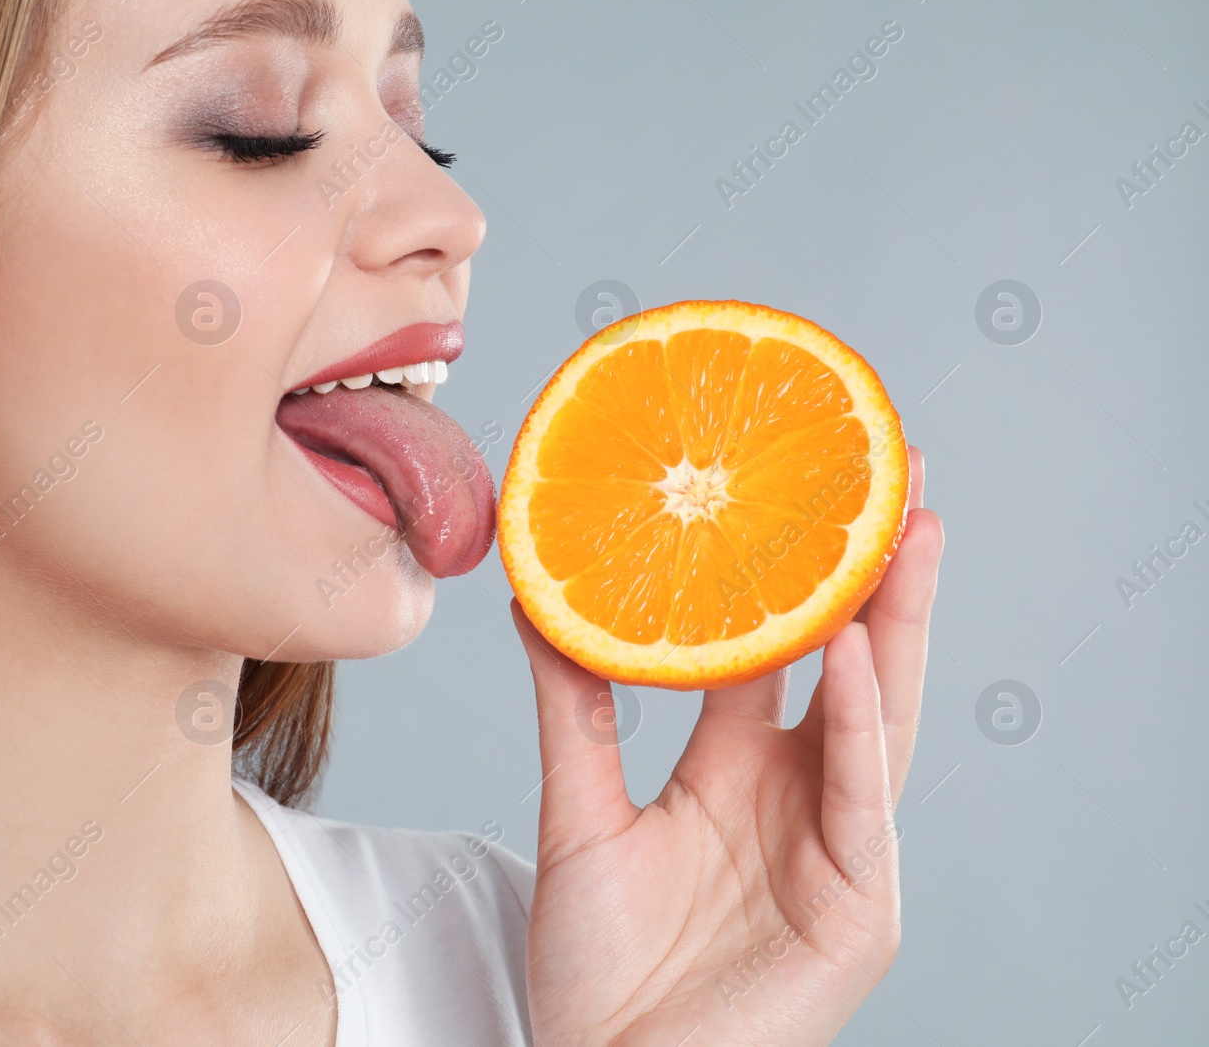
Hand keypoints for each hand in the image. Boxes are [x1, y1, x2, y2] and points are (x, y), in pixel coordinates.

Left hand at [512, 446, 943, 1046]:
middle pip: (849, 661)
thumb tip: (534, 601)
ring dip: (897, 622)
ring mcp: (838, 843)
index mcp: (738, 766)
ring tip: (903, 526)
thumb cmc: (600, 968)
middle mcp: (798, 791)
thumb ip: (569, 710)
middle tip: (890, 469)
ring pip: (882, 713)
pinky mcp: (861, 903)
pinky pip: (863, 799)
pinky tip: (860, 654)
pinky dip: (865, 727)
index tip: (797, 482)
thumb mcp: (579, 814)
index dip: (790, 570)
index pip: (779, 649)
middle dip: (872, 570)